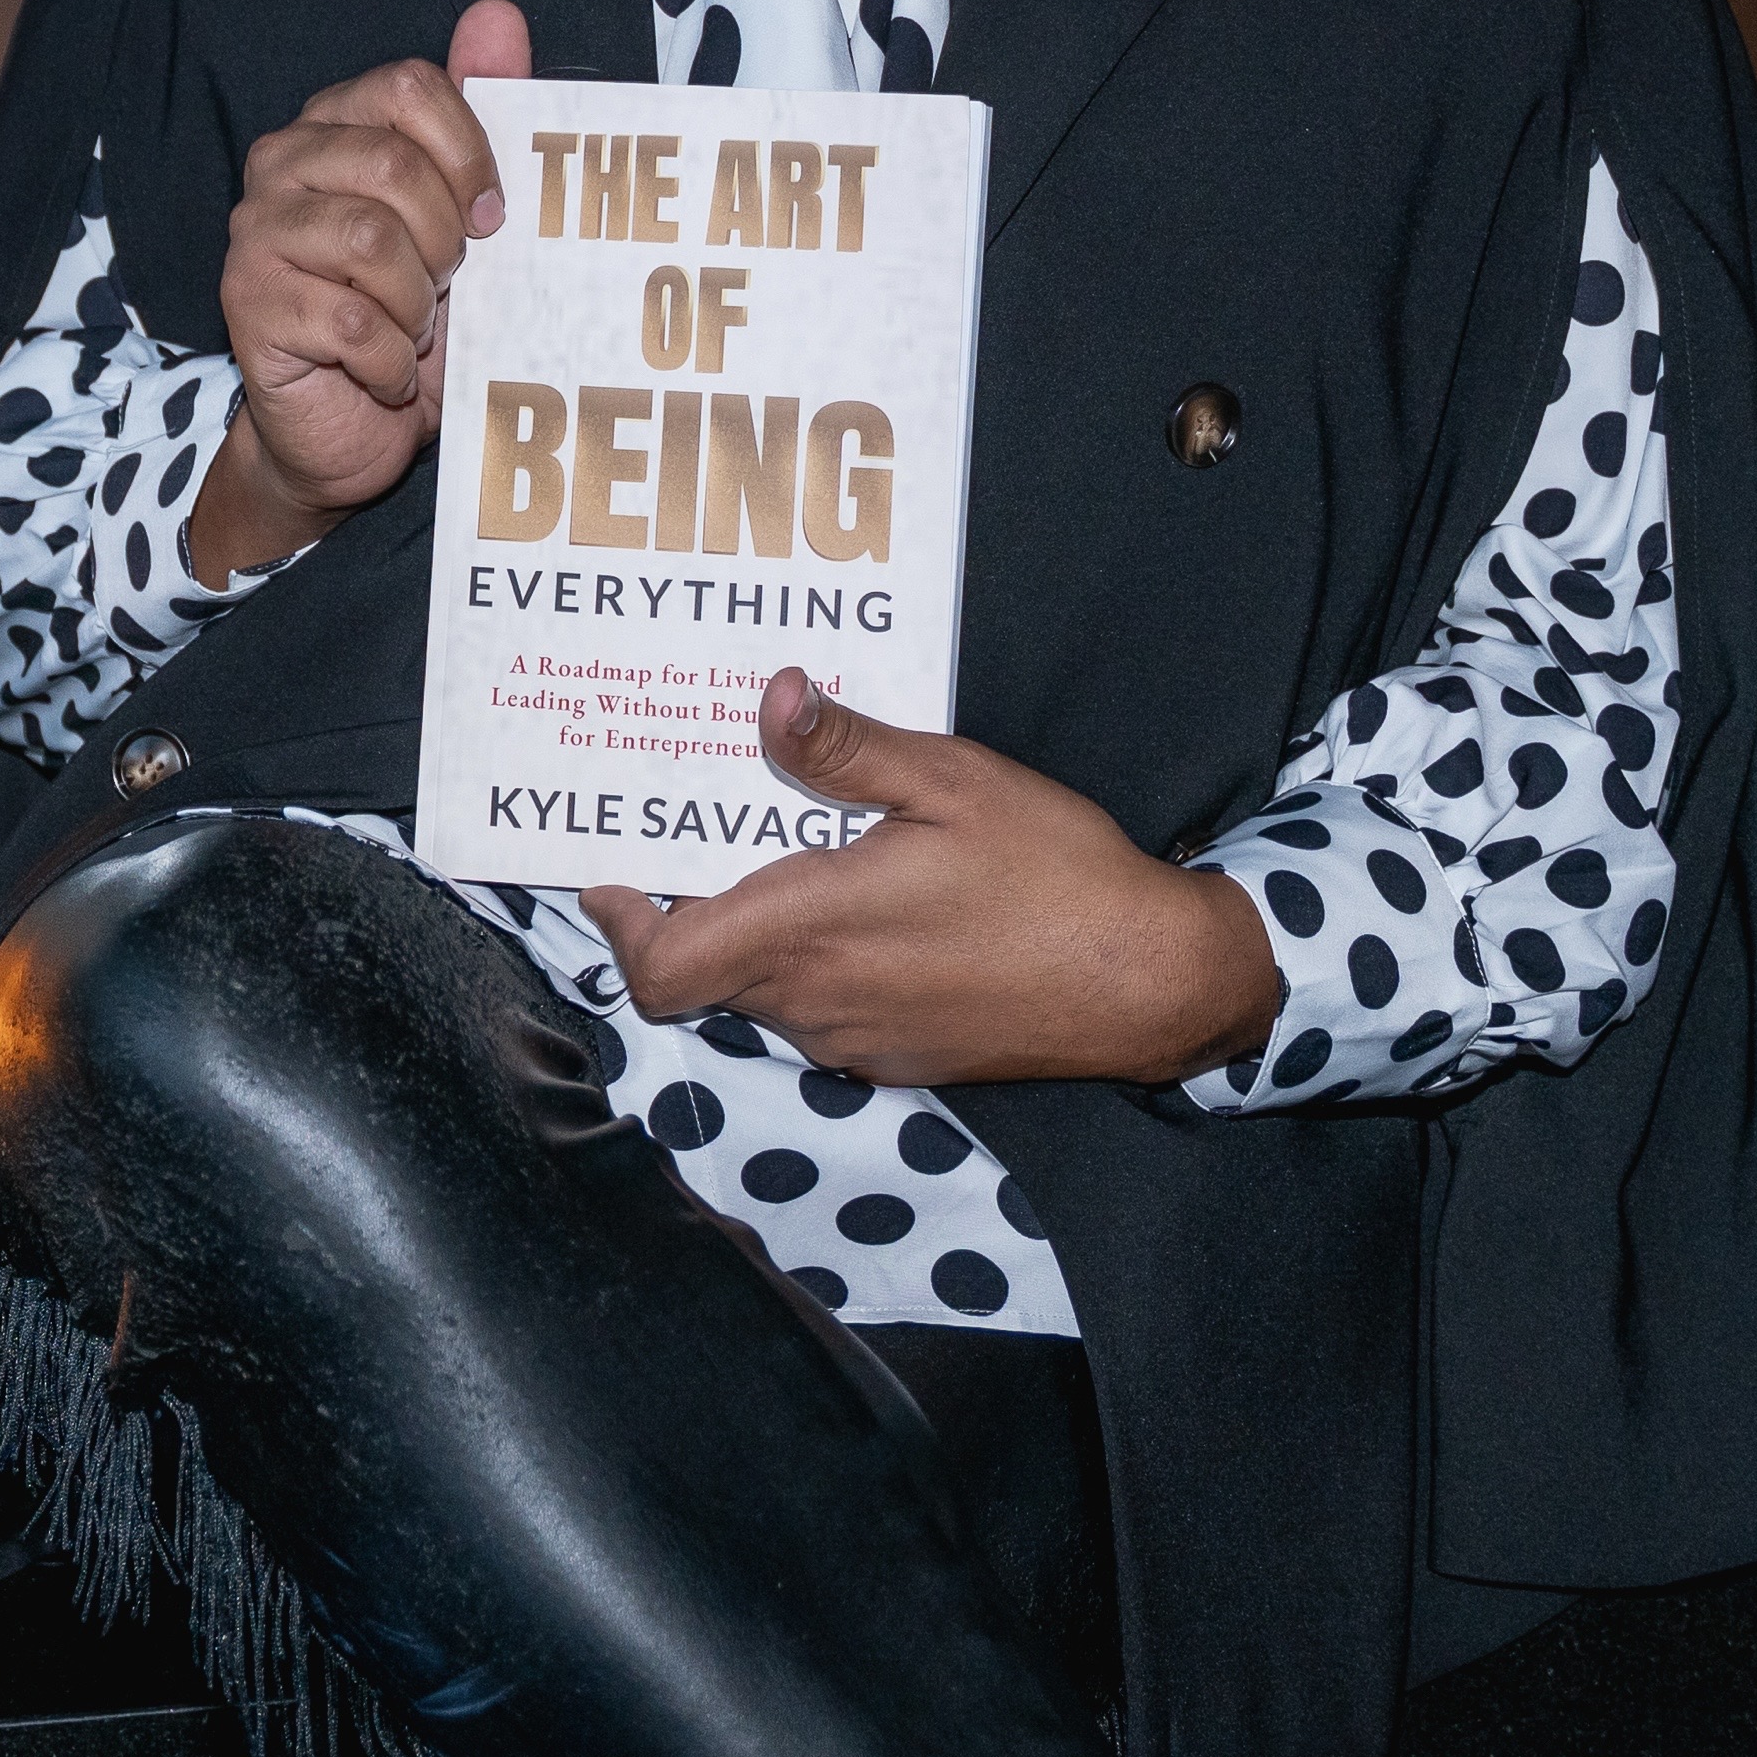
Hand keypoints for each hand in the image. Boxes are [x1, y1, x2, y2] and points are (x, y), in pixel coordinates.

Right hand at [188, 0, 528, 580]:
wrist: (351, 428)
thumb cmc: (413, 313)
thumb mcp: (464, 214)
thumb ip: (481, 110)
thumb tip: (498, 14)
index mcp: (334, 123)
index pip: (409, 85)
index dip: (469, 150)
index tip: (491, 215)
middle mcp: (281, 163)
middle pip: (394, 166)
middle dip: (444, 241)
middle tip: (442, 285)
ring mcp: (256, 233)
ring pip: (373, 242)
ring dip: (419, 305)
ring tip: (413, 327)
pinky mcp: (248, 304)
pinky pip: (357, 323)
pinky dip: (395, 361)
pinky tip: (387, 372)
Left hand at [582, 670, 1288, 1088]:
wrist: (1147, 983)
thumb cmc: (1054, 875)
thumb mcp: (952, 781)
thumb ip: (849, 750)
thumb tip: (773, 697)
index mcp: (810, 929)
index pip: (663, 967)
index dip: (621, 926)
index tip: (609, 872)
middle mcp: (817, 1001)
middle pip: (706, 972)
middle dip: (693, 905)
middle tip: (709, 825)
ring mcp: (856, 1041)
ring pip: (765, 992)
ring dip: (761, 933)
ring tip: (798, 852)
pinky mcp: (898, 1059)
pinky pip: (822, 1012)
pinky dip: (817, 964)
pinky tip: (870, 907)